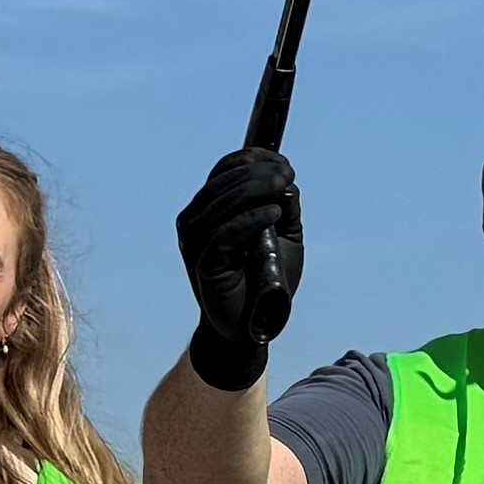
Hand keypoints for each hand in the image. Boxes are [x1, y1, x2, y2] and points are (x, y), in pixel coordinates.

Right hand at [175, 146, 305, 393]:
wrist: (252, 323)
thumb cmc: (265, 279)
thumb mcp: (283, 238)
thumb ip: (285, 209)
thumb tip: (288, 181)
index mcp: (208, 209)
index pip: (224, 171)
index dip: (253, 160)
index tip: (284, 165)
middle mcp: (195, 221)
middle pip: (225, 182)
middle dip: (259, 173)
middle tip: (287, 176)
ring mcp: (195, 242)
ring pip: (224, 202)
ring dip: (257, 190)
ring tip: (284, 188)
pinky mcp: (203, 262)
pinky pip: (225, 232)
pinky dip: (251, 219)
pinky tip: (273, 212)